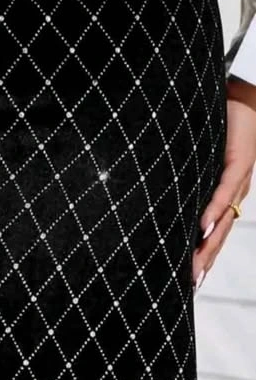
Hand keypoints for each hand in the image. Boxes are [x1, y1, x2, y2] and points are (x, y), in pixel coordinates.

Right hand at [192, 77, 255, 291]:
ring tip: (194, 269)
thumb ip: (173, 175)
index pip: (211, 230)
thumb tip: (137, 188)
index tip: (186, 279)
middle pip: (219, 234)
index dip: (201, 254)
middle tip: (187, 285)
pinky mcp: (241, 161)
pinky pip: (225, 191)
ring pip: (225, 220)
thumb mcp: (189, 155)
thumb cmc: (212, 120)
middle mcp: (233, 191)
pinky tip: (203, 229)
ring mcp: (238, 179)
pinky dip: (214, 211)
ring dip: (209, 247)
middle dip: (203, 260)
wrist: (238, 94)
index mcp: (221, 192)